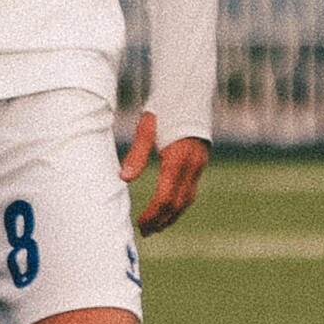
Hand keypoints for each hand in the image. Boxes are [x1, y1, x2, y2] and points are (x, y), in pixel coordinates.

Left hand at [121, 113, 210, 234]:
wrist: (189, 92)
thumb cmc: (164, 108)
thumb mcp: (146, 129)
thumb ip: (136, 155)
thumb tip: (124, 178)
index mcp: (177, 159)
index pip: (165, 197)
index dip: (153, 214)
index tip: (140, 223)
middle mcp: (191, 166)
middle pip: (177, 204)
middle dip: (161, 220)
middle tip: (145, 232)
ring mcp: (199, 165)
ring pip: (187, 200)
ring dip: (172, 216)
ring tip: (156, 227)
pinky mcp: (200, 163)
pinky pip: (191, 191)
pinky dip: (180, 204)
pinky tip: (169, 209)